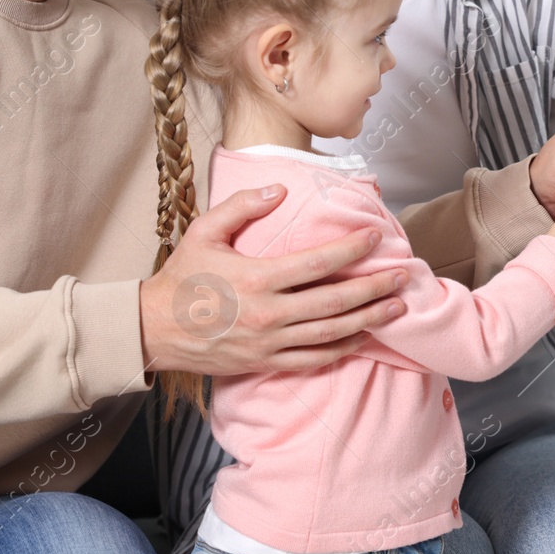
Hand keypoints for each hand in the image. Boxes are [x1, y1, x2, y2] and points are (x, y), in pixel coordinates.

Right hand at [140, 185, 407, 375]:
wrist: (152, 330)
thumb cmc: (181, 277)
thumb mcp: (204, 231)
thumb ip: (243, 206)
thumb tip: (281, 190)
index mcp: (256, 278)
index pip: (317, 263)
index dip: (351, 249)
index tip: (375, 237)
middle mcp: (268, 313)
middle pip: (334, 302)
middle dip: (373, 288)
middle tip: (402, 276)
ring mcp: (269, 343)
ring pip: (331, 334)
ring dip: (368, 320)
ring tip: (396, 307)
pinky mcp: (266, 363)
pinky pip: (313, 359)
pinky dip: (342, 349)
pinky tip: (363, 337)